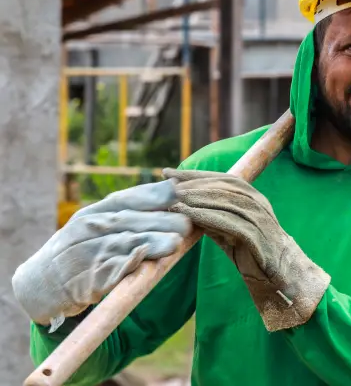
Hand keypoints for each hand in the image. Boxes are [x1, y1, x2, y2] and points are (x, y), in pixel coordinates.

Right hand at [11, 180, 190, 327]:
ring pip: (120, 246)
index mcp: (95, 212)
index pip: (126, 199)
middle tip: (188, 223)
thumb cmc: (80, 250)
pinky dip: (122, 268)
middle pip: (128, 222)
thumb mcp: (99, 227)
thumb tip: (175, 200)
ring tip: (175, 244)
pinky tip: (139, 262)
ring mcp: (84, 255)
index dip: (153, 194)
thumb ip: (131, 216)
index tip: (180, 189)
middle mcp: (87, 229)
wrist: (38, 284)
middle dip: (159, 221)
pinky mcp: (82, 282)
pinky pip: (105, 274)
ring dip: (149, 244)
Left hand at [163, 168, 330, 331]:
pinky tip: (189, 216)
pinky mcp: (257, 237)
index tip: (168, 173)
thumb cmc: (256, 255)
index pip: (222, 179)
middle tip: (166, 185)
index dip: (194, 174)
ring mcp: (259, 219)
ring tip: (173, 199)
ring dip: (197, 198)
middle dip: (193, 183)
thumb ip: (214, 220)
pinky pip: (229, 222)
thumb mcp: (231, 233)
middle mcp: (258, 203)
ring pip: (226, 201)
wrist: (283, 278)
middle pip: (223, 186)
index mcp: (254, 198)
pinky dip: (207, 216)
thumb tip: (187, 210)